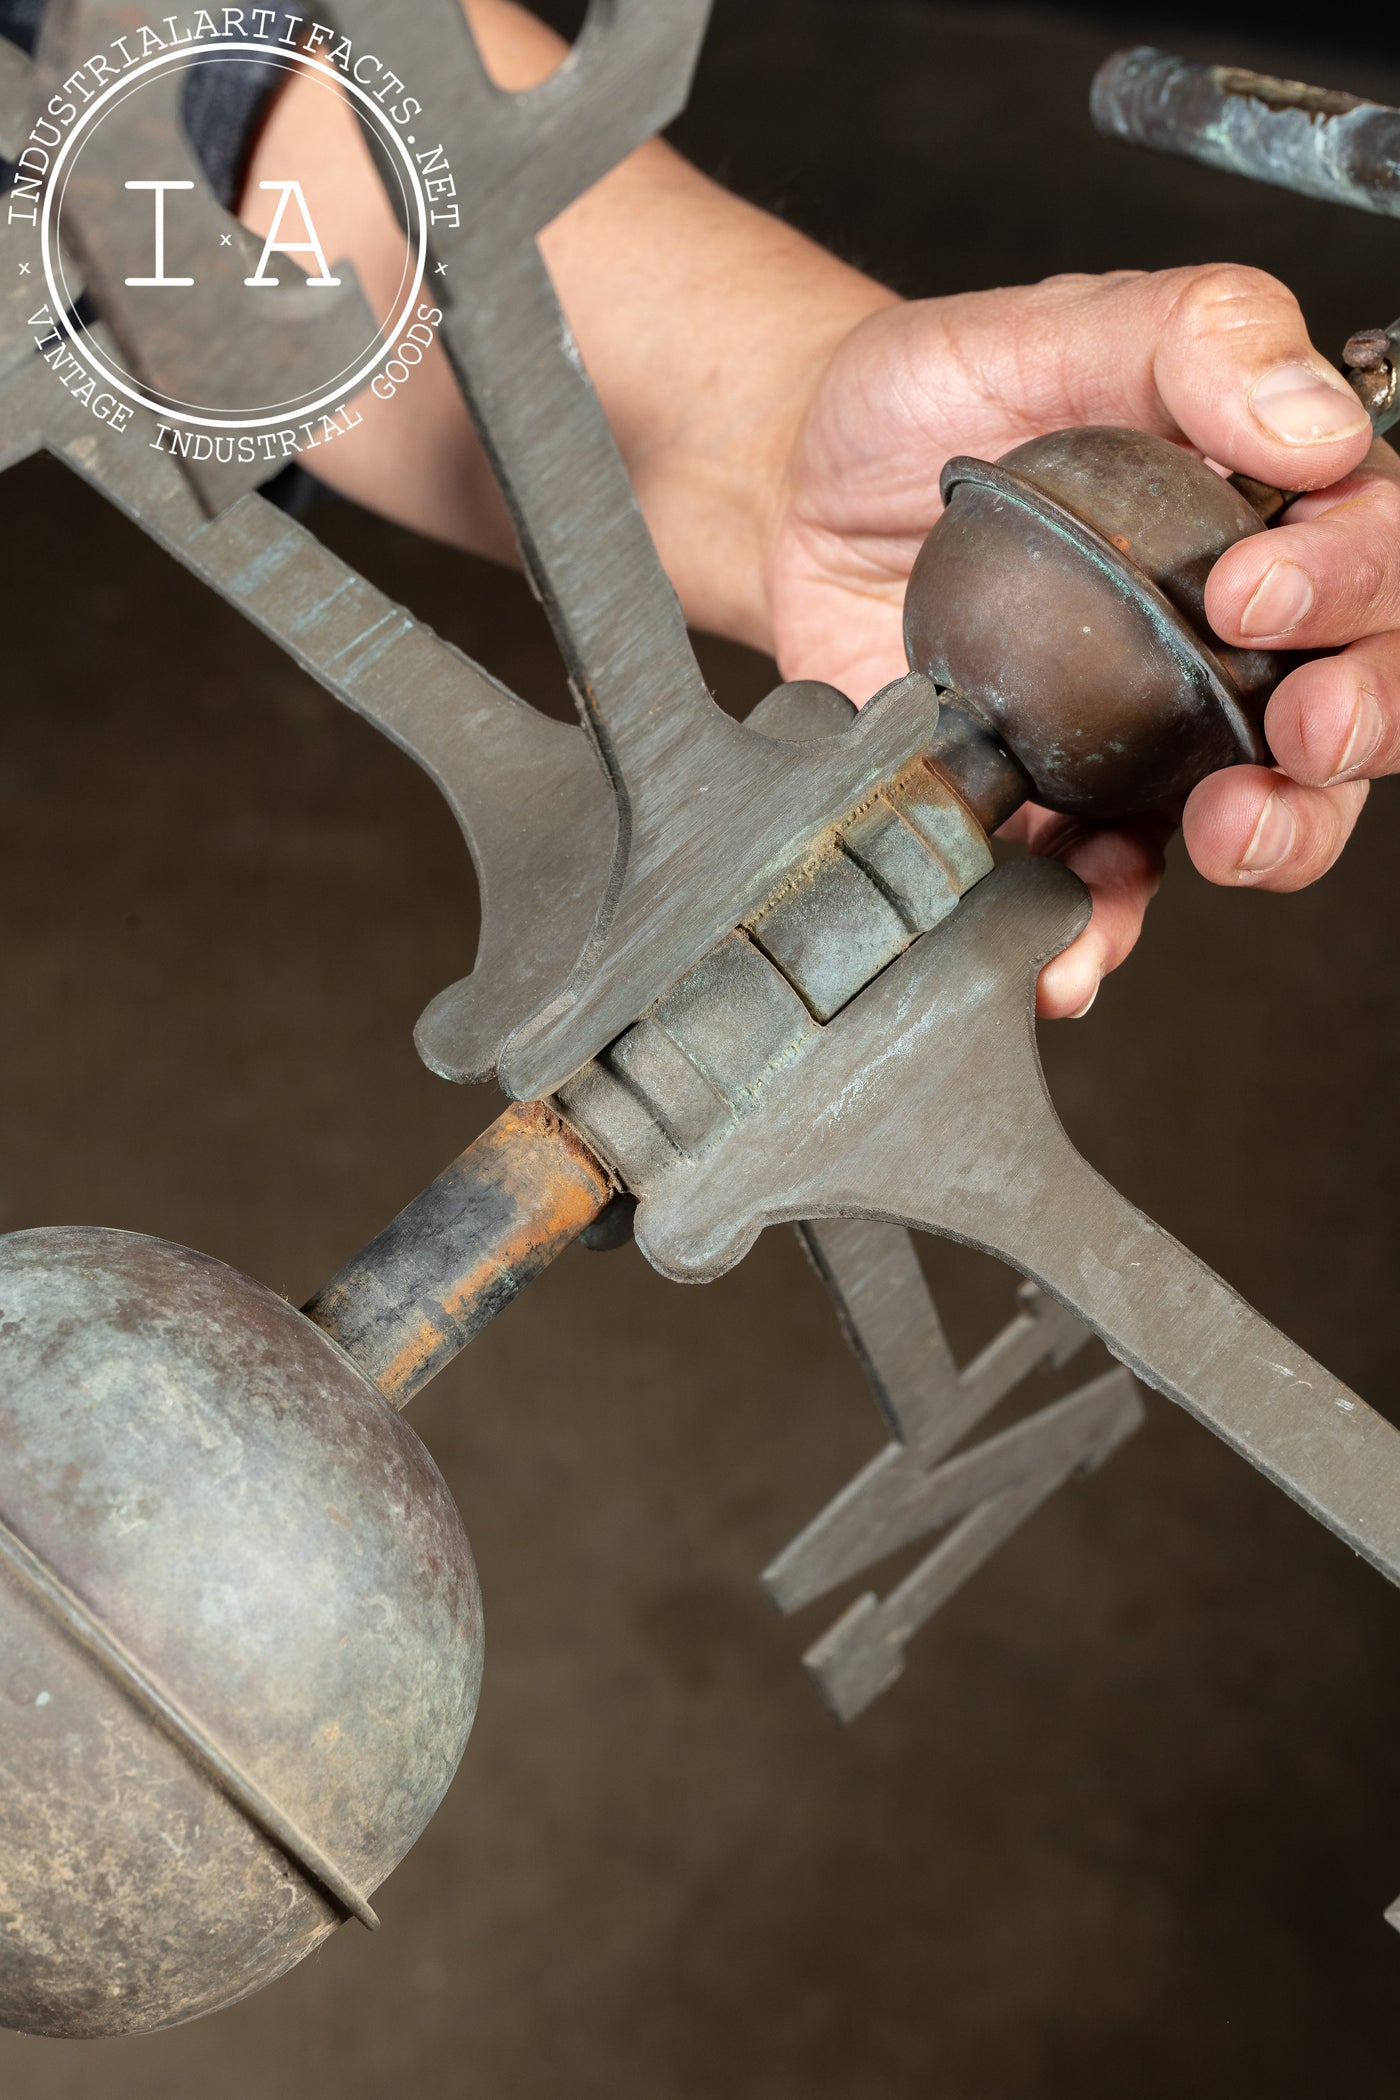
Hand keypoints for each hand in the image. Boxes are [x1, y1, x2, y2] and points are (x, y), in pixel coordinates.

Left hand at [766, 268, 1385, 1015]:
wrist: (800, 489)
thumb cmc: (938, 395)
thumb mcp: (1060, 324)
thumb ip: (1196, 338)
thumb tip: (1316, 427)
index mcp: (1274, 513)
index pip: (1381, 556)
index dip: (1355, 587)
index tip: (1257, 595)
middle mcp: (1239, 640)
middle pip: (1362, 704)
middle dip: (1359, 729)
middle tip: (1300, 735)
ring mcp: (1156, 736)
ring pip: (1268, 815)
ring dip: (1273, 841)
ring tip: (1223, 839)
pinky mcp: (1063, 808)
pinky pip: (1107, 888)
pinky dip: (1102, 931)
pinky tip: (1075, 952)